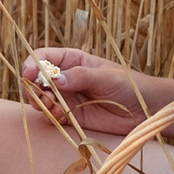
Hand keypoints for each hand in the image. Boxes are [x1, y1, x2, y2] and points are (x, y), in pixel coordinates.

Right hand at [19, 47, 149, 138]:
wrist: (143, 110)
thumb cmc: (127, 85)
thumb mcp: (105, 77)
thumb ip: (81, 77)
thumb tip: (56, 79)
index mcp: (72, 60)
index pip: (44, 57)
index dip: (33, 64)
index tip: (30, 74)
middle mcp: (65, 78)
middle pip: (37, 80)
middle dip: (34, 87)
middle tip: (42, 95)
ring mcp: (67, 98)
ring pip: (41, 99)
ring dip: (41, 102)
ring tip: (52, 106)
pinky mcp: (71, 116)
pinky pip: (52, 116)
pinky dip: (51, 116)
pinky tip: (60, 116)